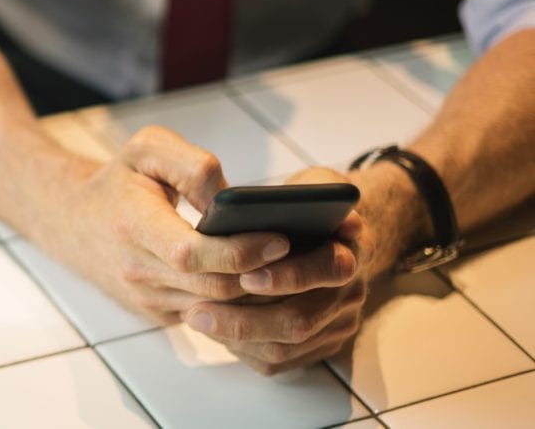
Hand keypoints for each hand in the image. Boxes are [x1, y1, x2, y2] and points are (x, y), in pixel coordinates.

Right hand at [64, 126, 292, 323]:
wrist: (74, 222)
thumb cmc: (119, 181)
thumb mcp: (147, 149)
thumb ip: (193, 166)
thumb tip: (231, 203)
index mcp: (132, 225)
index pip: (192, 253)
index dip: (239, 250)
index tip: (280, 237)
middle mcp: (136, 270)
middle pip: (214, 287)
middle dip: (263, 274)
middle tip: (304, 255)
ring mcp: (146, 299)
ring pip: (217, 308)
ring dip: (257, 293)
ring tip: (294, 268)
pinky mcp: (157, 314)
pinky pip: (209, 315)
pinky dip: (239, 301)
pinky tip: (264, 279)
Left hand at [183, 167, 368, 374]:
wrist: (331, 237)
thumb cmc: (309, 209)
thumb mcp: (314, 185)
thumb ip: (312, 192)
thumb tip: (309, 208)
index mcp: (350, 251)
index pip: (328, 269)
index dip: (288, 276)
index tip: (246, 275)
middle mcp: (349, 293)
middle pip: (300, 321)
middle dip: (245, 319)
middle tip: (198, 311)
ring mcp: (336, 324)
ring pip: (285, 347)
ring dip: (236, 337)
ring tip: (195, 318)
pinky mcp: (318, 345)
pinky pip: (279, 361)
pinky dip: (244, 348)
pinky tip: (214, 330)